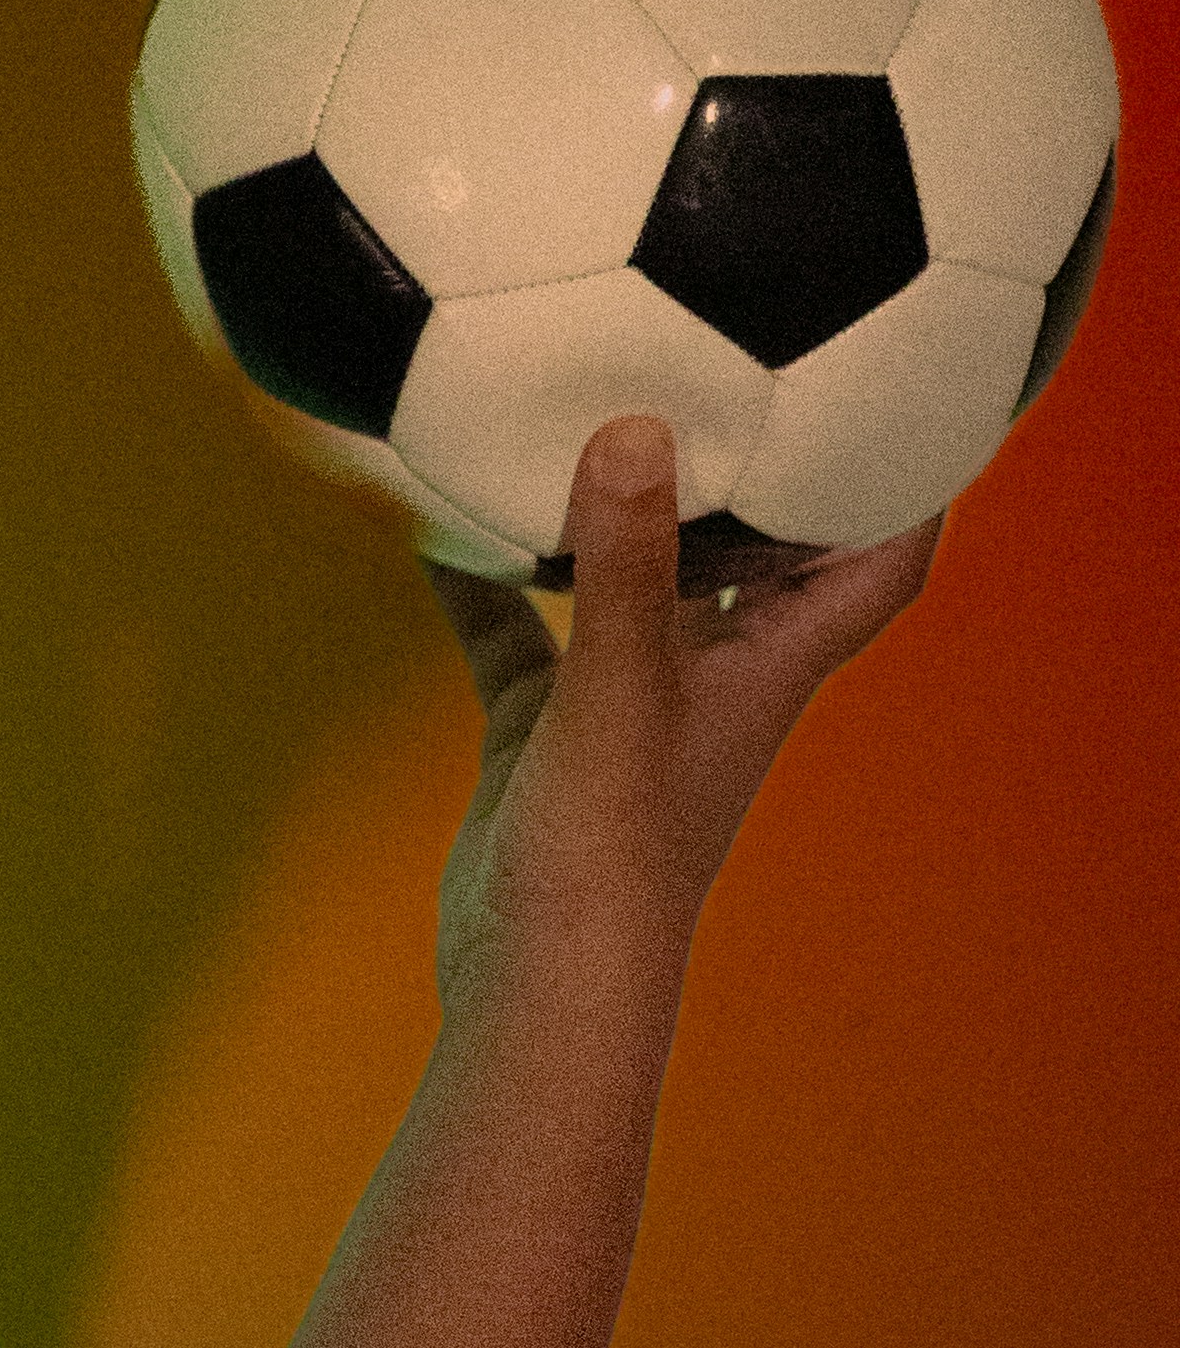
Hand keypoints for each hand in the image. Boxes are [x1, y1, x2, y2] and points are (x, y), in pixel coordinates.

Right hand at [423, 414, 944, 1017]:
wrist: (538, 982)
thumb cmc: (611, 856)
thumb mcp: (619, 691)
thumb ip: (626, 566)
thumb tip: (636, 431)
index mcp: (770, 666)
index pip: (877, 566)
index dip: (905, 487)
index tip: (899, 395)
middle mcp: (715, 678)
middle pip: (761, 557)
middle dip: (752, 472)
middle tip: (728, 365)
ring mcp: (629, 706)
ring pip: (635, 588)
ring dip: (617, 520)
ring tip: (584, 421)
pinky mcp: (552, 735)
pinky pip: (524, 638)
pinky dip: (491, 587)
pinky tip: (441, 528)